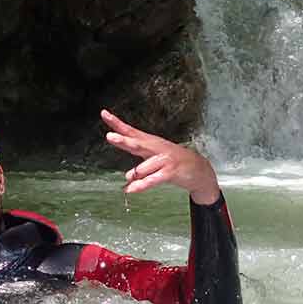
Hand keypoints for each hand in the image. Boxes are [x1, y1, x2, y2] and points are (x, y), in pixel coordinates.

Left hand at [101, 109, 220, 204]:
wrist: (199, 168)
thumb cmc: (172, 162)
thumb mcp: (153, 160)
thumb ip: (138, 169)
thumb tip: (127, 179)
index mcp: (149, 142)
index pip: (130, 131)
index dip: (117, 123)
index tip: (104, 113)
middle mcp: (155, 148)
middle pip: (136, 143)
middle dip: (123, 140)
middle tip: (109, 136)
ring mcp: (164, 159)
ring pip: (144, 165)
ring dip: (135, 172)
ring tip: (129, 178)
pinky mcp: (171, 172)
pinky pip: (153, 179)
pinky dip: (141, 185)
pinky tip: (131, 189)